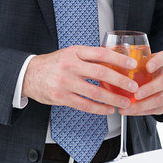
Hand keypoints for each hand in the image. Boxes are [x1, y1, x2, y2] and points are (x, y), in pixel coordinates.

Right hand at [22, 46, 137, 114]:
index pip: (101, 54)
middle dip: (120, 81)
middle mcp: (70, 65)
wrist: (29, 74)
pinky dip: (99, 109)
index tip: (132, 64)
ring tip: (124, 102)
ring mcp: (65, 82)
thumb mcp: (70, 54)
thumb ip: (88, 57)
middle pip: (101, 73)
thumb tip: (114, 61)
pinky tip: (108, 109)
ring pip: (95, 92)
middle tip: (133, 86)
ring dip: (113, 98)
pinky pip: (85, 105)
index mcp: (75, 52)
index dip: (119, 58)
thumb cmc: (54, 64)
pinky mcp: (62, 97)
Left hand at [121, 50, 162, 115]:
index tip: (148, 67)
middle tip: (136, 94)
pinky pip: (154, 110)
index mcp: (160, 63)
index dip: (157, 62)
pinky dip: (140, 111)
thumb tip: (106, 55)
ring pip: (159, 99)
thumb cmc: (145, 71)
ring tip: (127, 107)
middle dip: (149, 89)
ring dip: (142, 105)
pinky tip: (129, 111)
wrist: (159, 85)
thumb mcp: (140, 62)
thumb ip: (127, 60)